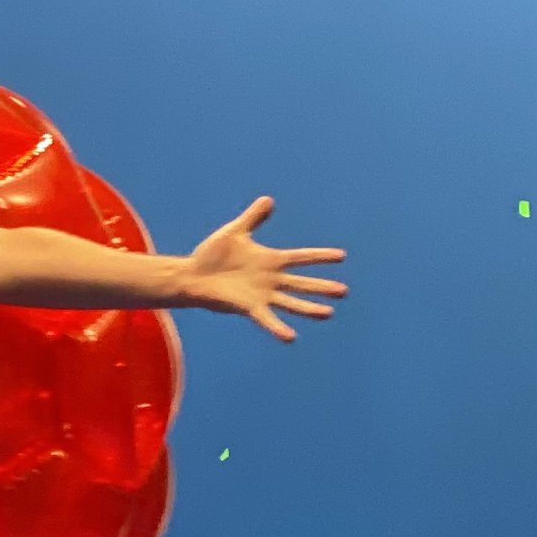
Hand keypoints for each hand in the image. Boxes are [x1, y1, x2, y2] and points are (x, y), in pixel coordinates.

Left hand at [178, 197, 347, 340]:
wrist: (192, 274)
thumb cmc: (212, 254)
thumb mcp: (235, 232)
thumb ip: (253, 218)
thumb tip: (268, 200)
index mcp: (270, 260)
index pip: (301, 257)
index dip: (320, 256)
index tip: (342, 256)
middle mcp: (271, 279)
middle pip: (302, 283)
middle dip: (322, 287)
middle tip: (344, 291)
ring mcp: (261, 295)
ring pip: (291, 303)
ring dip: (309, 308)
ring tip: (328, 313)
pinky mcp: (249, 307)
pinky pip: (267, 319)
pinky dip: (278, 328)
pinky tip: (290, 337)